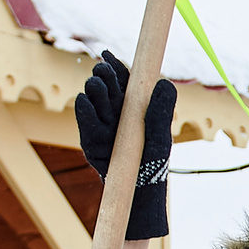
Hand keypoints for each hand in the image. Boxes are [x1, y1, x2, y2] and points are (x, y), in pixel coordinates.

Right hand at [73, 51, 176, 239]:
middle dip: (104, 78)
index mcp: (134, 109)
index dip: (116, 68)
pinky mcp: (91, 143)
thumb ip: (160, 112)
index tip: (108, 54)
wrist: (139, 195)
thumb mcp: (160, 137)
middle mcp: (116, 115)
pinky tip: (84, 100)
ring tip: (96, 84)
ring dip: (95, 92)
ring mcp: (102, 128)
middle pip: (107, 89)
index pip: (123, 83)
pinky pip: (87, 124)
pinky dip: (85, 112)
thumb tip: (164, 83)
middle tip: (103, 70)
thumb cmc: (153, 166)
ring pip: (94, 102)